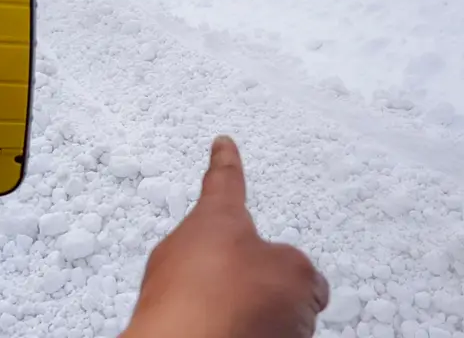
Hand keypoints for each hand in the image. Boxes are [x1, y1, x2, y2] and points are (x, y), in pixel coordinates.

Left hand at [123, 136, 328, 337]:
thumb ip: (300, 272)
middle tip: (273, 304)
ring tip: (258, 331)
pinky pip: (207, 324)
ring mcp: (167, 290)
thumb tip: (299, 289)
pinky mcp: (163, 328)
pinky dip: (227, 330)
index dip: (227, 163)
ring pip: (219, 298)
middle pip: (228, 258)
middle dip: (255, 281)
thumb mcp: (295, 275)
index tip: (221, 144)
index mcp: (214, 219)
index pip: (225, 181)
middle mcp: (182, 250)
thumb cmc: (225, 306)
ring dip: (244, 313)